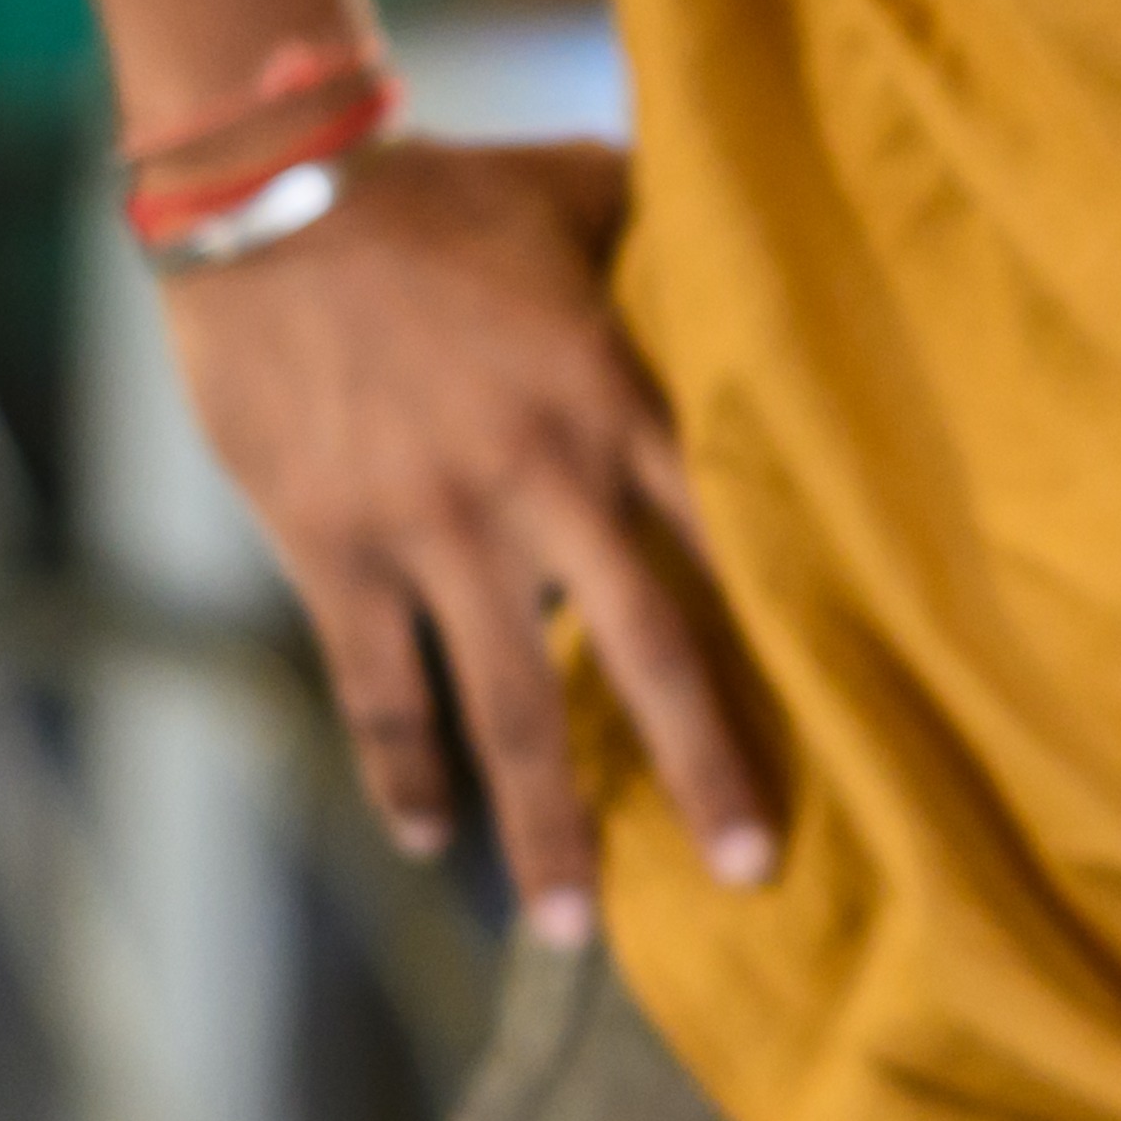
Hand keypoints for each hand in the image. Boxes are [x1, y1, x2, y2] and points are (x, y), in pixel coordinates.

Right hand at [154, 134, 772, 933]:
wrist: (269, 189)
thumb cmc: (436, 190)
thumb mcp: (575, 192)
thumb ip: (665, 227)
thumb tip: (753, 210)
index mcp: (615, 399)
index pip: (729, 537)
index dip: (790, 632)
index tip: (850, 722)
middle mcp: (541, 481)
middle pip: (647, 649)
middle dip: (702, 768)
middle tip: (751, 873)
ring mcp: (435, 526)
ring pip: (509, 702)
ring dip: (544, 823)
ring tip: (575, 931)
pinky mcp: (336, 546)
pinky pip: (379, 685)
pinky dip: (405, 771)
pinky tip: (430, 838)